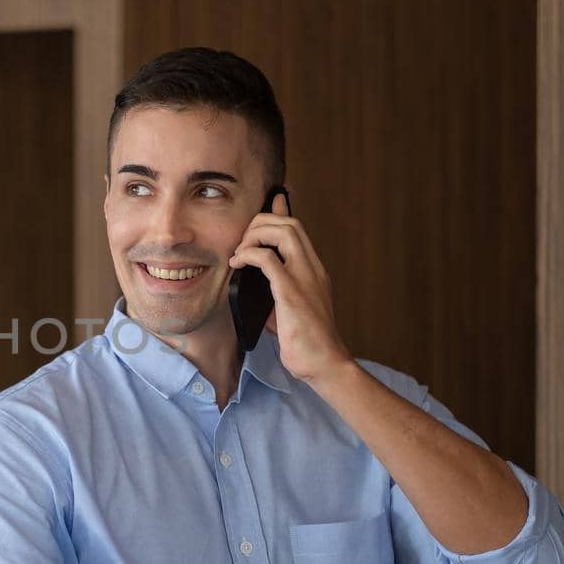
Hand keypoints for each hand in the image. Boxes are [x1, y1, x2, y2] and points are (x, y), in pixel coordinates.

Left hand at [227, 192, 351, 382]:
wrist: (325, 364)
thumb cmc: (307, 342)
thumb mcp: (291, 310)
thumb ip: (277, 292)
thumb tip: (254, 286)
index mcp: (314, 271)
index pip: (298, 229)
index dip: (281, 210)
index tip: (271, 200)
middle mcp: (313, 269)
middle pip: (290, 223)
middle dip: (261, 222)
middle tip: (242, 241)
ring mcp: (305, 279)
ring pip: (284, 232)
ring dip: (255, 234)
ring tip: (240, 252)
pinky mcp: (292, 293)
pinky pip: (268, 260)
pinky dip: (249, 255)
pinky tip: (238, 264)